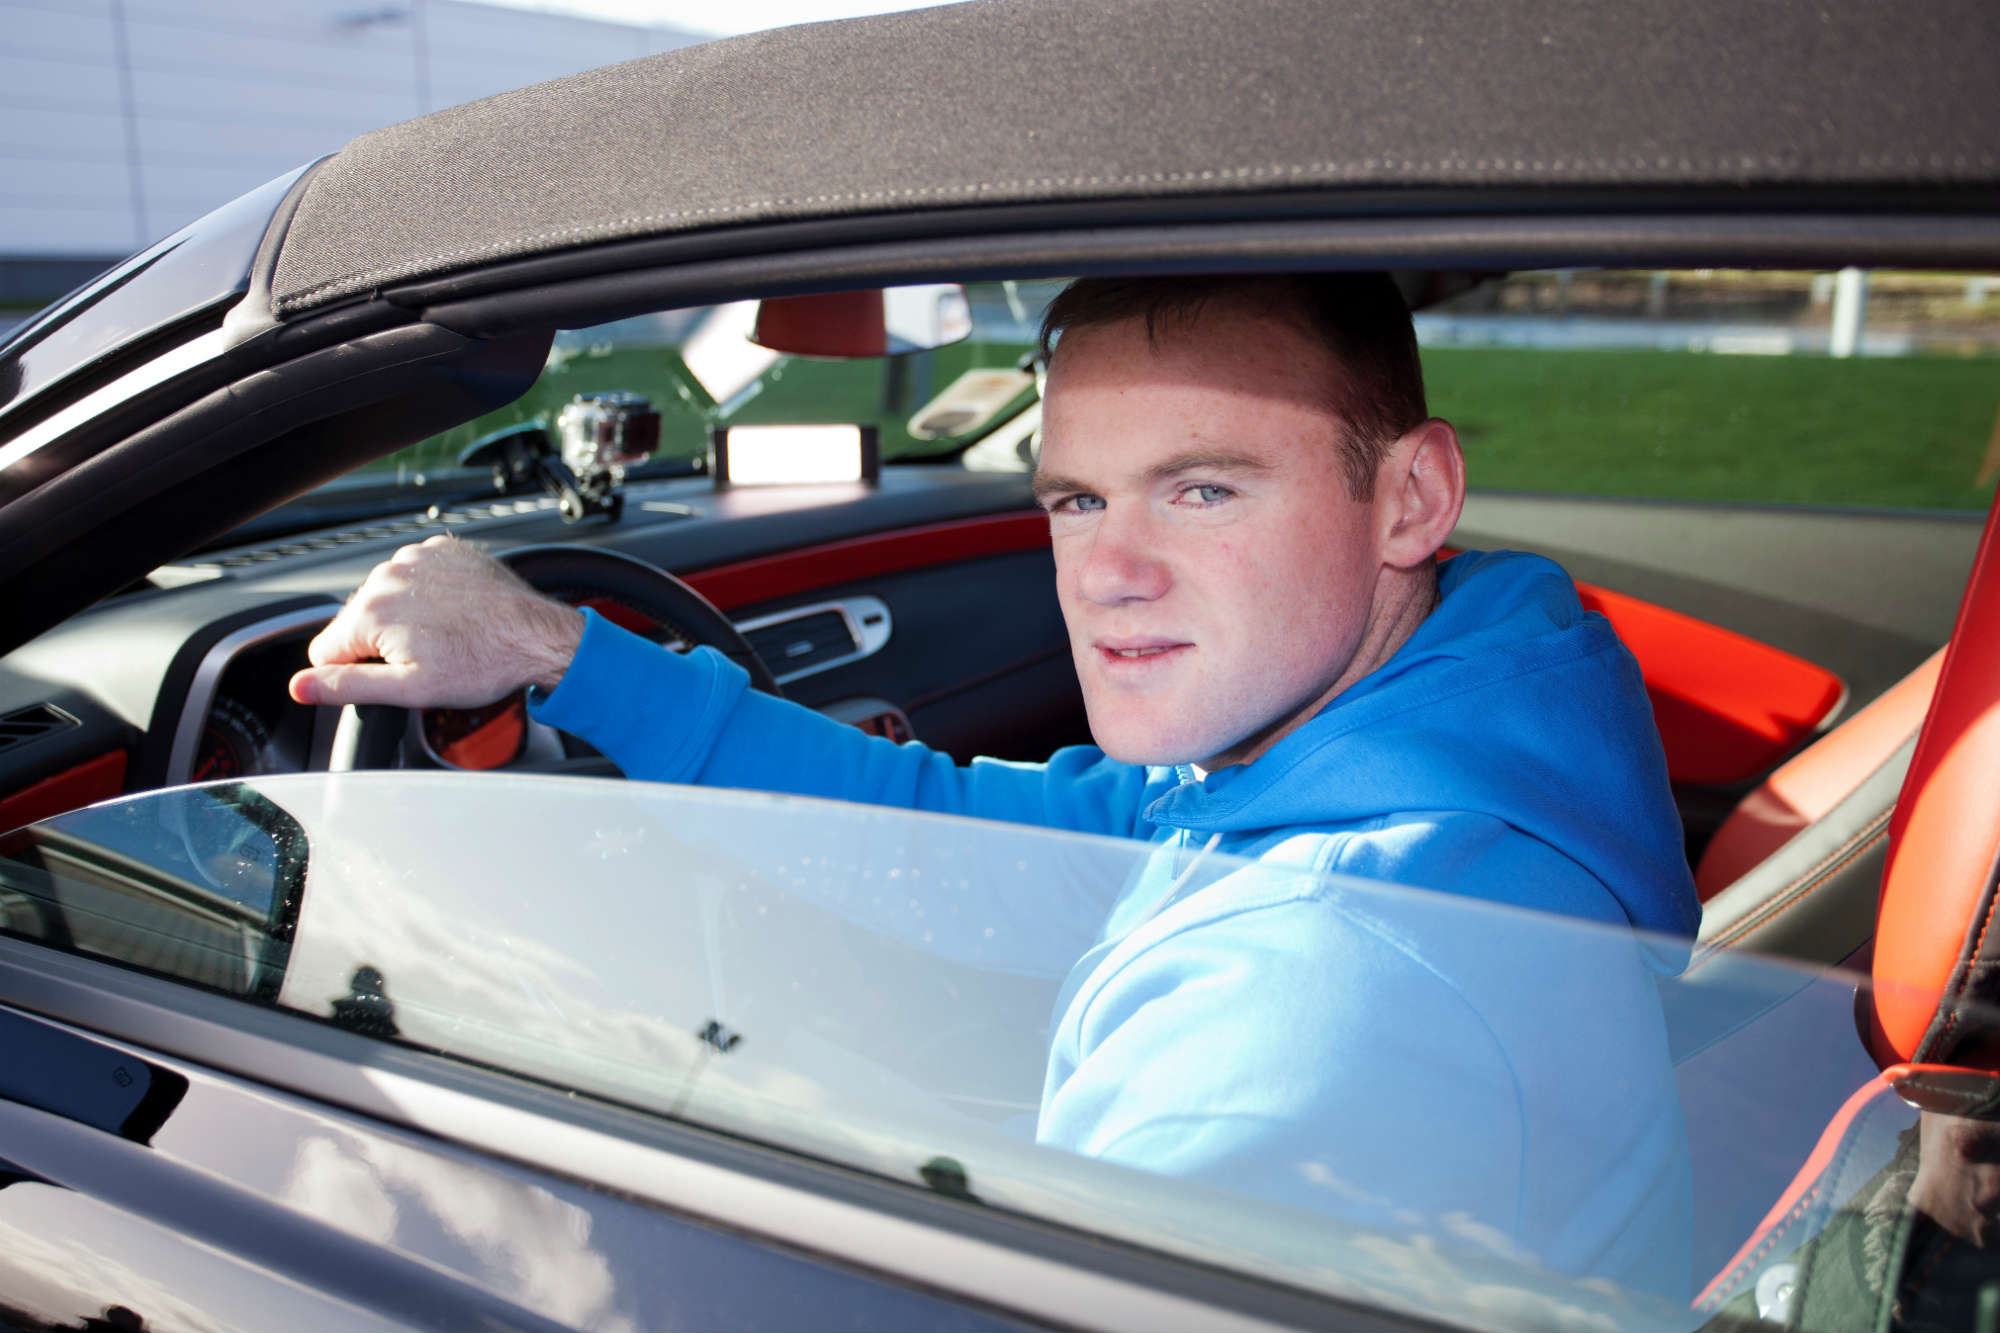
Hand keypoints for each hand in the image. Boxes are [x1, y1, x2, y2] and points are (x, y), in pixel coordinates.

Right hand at [288, 536, 584, 707]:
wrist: (536, 636)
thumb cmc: (483, 662)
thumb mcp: (408, 689)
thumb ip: (347, 685)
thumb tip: (301, 687)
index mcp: (372, 612)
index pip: (326, 651)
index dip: (355, 670)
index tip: (391, 673)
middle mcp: (388, 576)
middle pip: (356, 622)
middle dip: (381, 644)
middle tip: (426, 657)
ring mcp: (417, 558)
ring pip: (386, 597)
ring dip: (405, 617)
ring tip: (445, 635)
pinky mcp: (443, 550)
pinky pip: (417, 575)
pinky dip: (428, 594)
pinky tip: (454, 613)